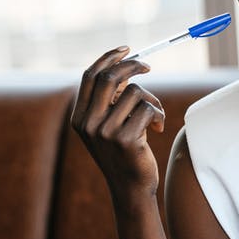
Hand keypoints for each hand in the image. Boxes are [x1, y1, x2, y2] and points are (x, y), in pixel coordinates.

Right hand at [70, 47, 165, 198]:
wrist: (131, 188)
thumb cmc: (125, 154)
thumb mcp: (110, 126)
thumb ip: (110, 102)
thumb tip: (125, 68)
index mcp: (79, 118)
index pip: (90, 76)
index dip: (108, 58)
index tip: (126, 50)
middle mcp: (88, 123)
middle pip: (110, 78)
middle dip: (132, 66)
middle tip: (148, 66)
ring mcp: (105, 132)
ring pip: (135, 93)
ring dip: (152, 100)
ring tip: (155, 116)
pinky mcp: (125, 139)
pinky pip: (148, 109)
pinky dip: (159, 114)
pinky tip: (158, 129)